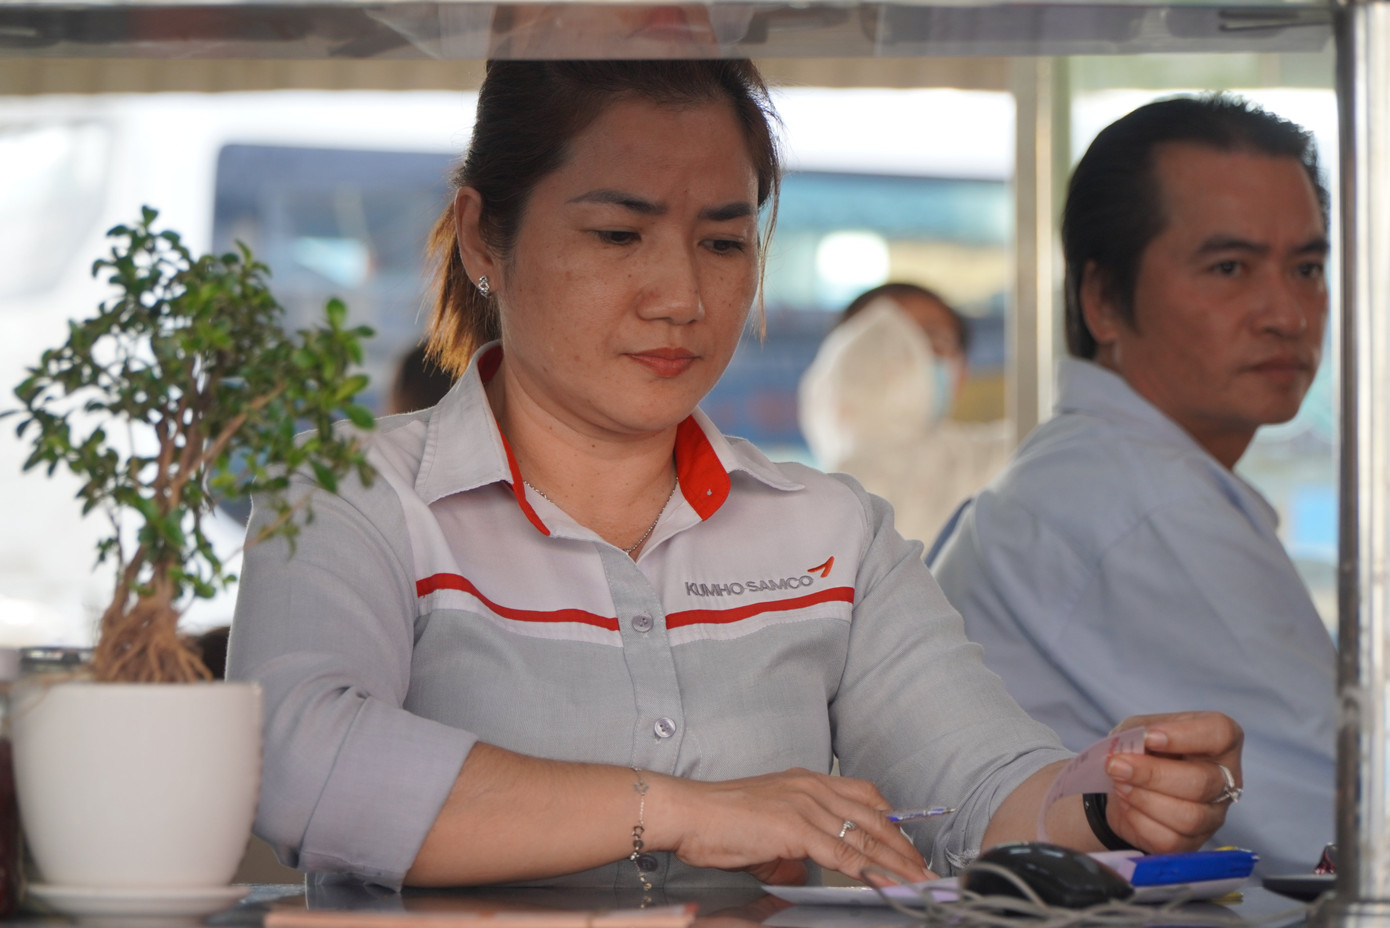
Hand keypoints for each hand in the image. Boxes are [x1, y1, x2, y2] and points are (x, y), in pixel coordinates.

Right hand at [651, 768, 935, 885]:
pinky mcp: (797, 829)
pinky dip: (870, 870)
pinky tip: (887, 882)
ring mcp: (807, 806)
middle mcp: (813, 788)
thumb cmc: (719, 820)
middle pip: (874, 819)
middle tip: (925, 869)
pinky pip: (844, 854)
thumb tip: (806, 868)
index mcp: (807, 782)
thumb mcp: (767, 828)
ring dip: (896, 863)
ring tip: (918, 881)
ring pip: (865, 838)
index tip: (908, 844)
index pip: (864, 797)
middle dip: (903, 847)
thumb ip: (794, 846)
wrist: (690, 813)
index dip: (891, 823)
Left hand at [1103, 712, 1243, 852]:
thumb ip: (1137, 732)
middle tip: (1117, 766)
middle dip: (1152, 774)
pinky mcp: (1192, 843)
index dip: (1185, 736)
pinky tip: (1127, 805)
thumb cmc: (1143, 751)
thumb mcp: (1138, 729)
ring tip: (1120, 784)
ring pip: (1189, 816)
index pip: (1220, 734)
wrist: (1126, 784)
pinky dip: (1140, 821)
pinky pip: (1170, 840)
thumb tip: (1136, 744)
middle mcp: (1225, 781)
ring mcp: (1213, 816)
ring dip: (1144, 799)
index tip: (1149, 737)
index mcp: (1220, 742)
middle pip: (1202, 782)